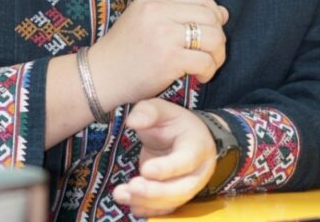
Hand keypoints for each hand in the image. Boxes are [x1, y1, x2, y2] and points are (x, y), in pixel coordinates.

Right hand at [88, 0, 227, 108]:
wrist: (99, 76)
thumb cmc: (125, 50)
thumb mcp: (145, 18)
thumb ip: (179, 12)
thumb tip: (223, 13)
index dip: (213, 13)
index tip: (210, 30)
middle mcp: (158, 10)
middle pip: (211, 16)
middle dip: (219, 37)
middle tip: (211, 53)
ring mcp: (163, 34)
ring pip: (214, 37)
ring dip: (218, 55)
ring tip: (208, 65)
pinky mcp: (168, 59)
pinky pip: (205, 61)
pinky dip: (209, 71)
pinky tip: (199, 77)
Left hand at [112, 99, 216, 216]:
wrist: (185, 137)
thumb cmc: (173, 123)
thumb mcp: (162, 109)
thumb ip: (148, 111)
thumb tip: (133, 121)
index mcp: (197, 145)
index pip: (187, 160)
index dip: (167, 168)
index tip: (145, 169)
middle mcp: (198, 171)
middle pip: (182, 189)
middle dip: (156, 192)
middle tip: (132, 187)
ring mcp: (189, 187)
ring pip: (172, 202)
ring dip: (146, 202)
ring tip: (121, 194)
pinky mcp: (177, 197)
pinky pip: (166, 209)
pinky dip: (148, 210)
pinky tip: (131, 205)